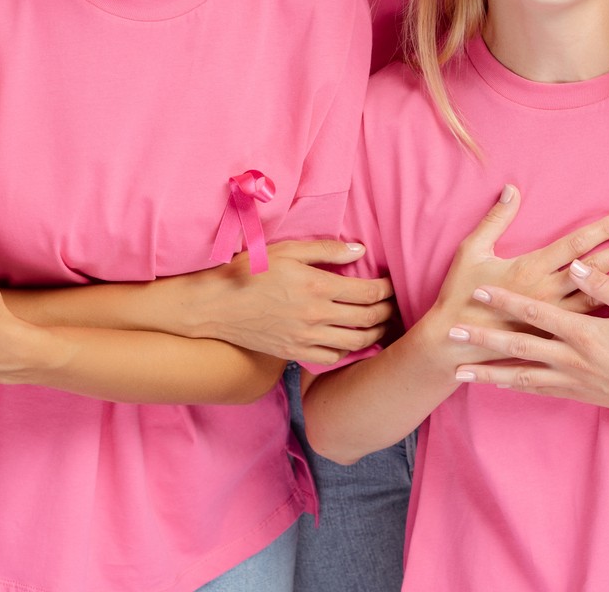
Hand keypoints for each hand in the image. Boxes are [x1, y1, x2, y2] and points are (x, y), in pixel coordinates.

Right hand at [190, 239, 395, 366]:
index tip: (391, 284)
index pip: (368, 293)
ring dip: (375, 334)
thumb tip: (360, 250)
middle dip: (387, 311)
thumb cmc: (249, 271)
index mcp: (317, 286)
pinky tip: (350, 341)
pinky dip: (348, 351)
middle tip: (393, 305)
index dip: (387, 289)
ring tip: (380, 325)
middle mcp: (316, 316)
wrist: (215, 306)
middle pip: (368, 319)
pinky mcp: (294, 353)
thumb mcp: (287, 250)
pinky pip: (332, 357)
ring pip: (356, 343)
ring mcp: (306, 338)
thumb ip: (326, 250)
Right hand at [413, 185, 608, 364]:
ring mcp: (553, 318)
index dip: (603, 229)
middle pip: (595, 268)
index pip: (576, 244)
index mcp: (531, 268)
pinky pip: (590, 323)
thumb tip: (511, 190)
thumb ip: (495, 219)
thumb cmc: (461, 294)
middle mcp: (548, 292)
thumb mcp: (472, 250)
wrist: (454, 343)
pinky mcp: (553, 337)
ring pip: (598, 296)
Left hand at [450, 257, 608, 430]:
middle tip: (452, 332)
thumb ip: (606, 287)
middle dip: (482, 340)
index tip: (479, 290)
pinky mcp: (577, 395)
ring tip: (458, 371)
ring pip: (520, 376)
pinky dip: (513, 386)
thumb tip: (575, 264)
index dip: (505, 300)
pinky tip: (496, 384)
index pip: (536, 313)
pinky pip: (537, 390)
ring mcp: (572, 381)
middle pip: (518, 346)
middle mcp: (572, 360)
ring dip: (487, 372)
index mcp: (585, 334)